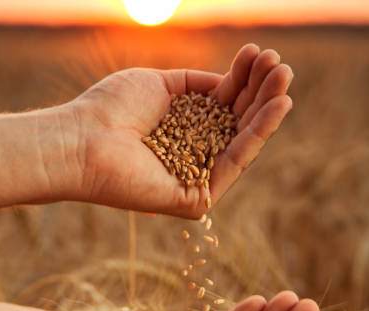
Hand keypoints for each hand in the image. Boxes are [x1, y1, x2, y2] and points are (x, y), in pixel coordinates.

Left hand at [69, 44, 292, 217]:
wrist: (82, 140)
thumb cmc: (111, 109)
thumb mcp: (161, 85)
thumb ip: (196, 84)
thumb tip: (228, 81)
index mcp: (181, 132)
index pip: (221, 106)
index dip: (242, 81)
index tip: (258, 54)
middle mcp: (190, 157)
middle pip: (235, 124)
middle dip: (259, 93)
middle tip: (281, 65)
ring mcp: (194, 179)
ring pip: (240, 144)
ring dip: (266, 111)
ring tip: (285, 78)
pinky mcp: (195, 199)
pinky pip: (233, 165)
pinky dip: (256, 136)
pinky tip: (275, 107)